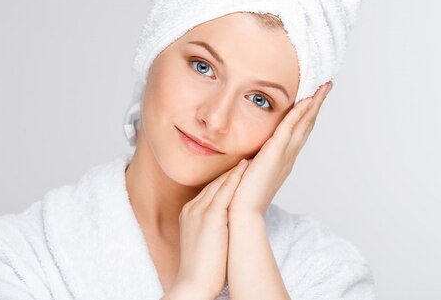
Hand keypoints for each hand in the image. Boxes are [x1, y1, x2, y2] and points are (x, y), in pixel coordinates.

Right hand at [171, 159, 249, 298]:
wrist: (193, 284)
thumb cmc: (202, 269)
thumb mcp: (203, 241)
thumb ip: (210, 228)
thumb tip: (224, 227)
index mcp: (189, 213)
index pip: (210, 190)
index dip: (225, 179)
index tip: (239, 169)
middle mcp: (192, 208)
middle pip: (214, 183)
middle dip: (231, 170)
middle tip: (248, 156)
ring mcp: (199, 210)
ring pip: (220, 183)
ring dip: (236, 169)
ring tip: (251, 157)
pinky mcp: (210, 216)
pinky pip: (225, 191)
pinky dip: (235, 178)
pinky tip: (246, 169)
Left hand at [228, 81, 331, 216]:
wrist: (241, 214)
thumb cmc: (239, 198)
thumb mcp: (245, 174)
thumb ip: (248, 164)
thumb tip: (242, 158)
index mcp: (281, 161)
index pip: (296, 133)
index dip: (306, 115)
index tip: (313, 98)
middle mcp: (287, 157)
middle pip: (306, 125)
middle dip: (316, 105)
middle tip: (326, 86)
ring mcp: (284, 156)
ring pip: (303, 124)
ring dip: (314, 104)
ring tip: (324, 87)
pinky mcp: (275, 154)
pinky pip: (290, 128)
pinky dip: (300, 113)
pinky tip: (308, 100)